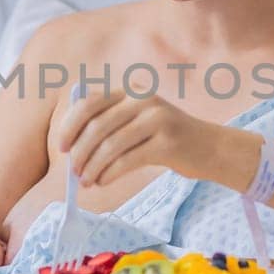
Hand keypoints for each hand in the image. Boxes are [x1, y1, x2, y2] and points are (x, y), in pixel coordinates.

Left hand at [56, 88, 207, 187]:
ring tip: (87, 182)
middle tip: (75, 173)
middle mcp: (143, 100)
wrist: (211, 147)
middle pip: (97, 126)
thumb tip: (73, 149)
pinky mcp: (167, 142)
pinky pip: (128, 160)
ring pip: (111, 146)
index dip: (71, 125)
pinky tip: (103, 182)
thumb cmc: (167, 139)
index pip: (90, 102)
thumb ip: (110, 125)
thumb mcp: (140, 121)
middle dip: (80, 152)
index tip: (62, 148)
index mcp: (131, 92)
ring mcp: (157, 119)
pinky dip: (109, 174)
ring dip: (93, 167)